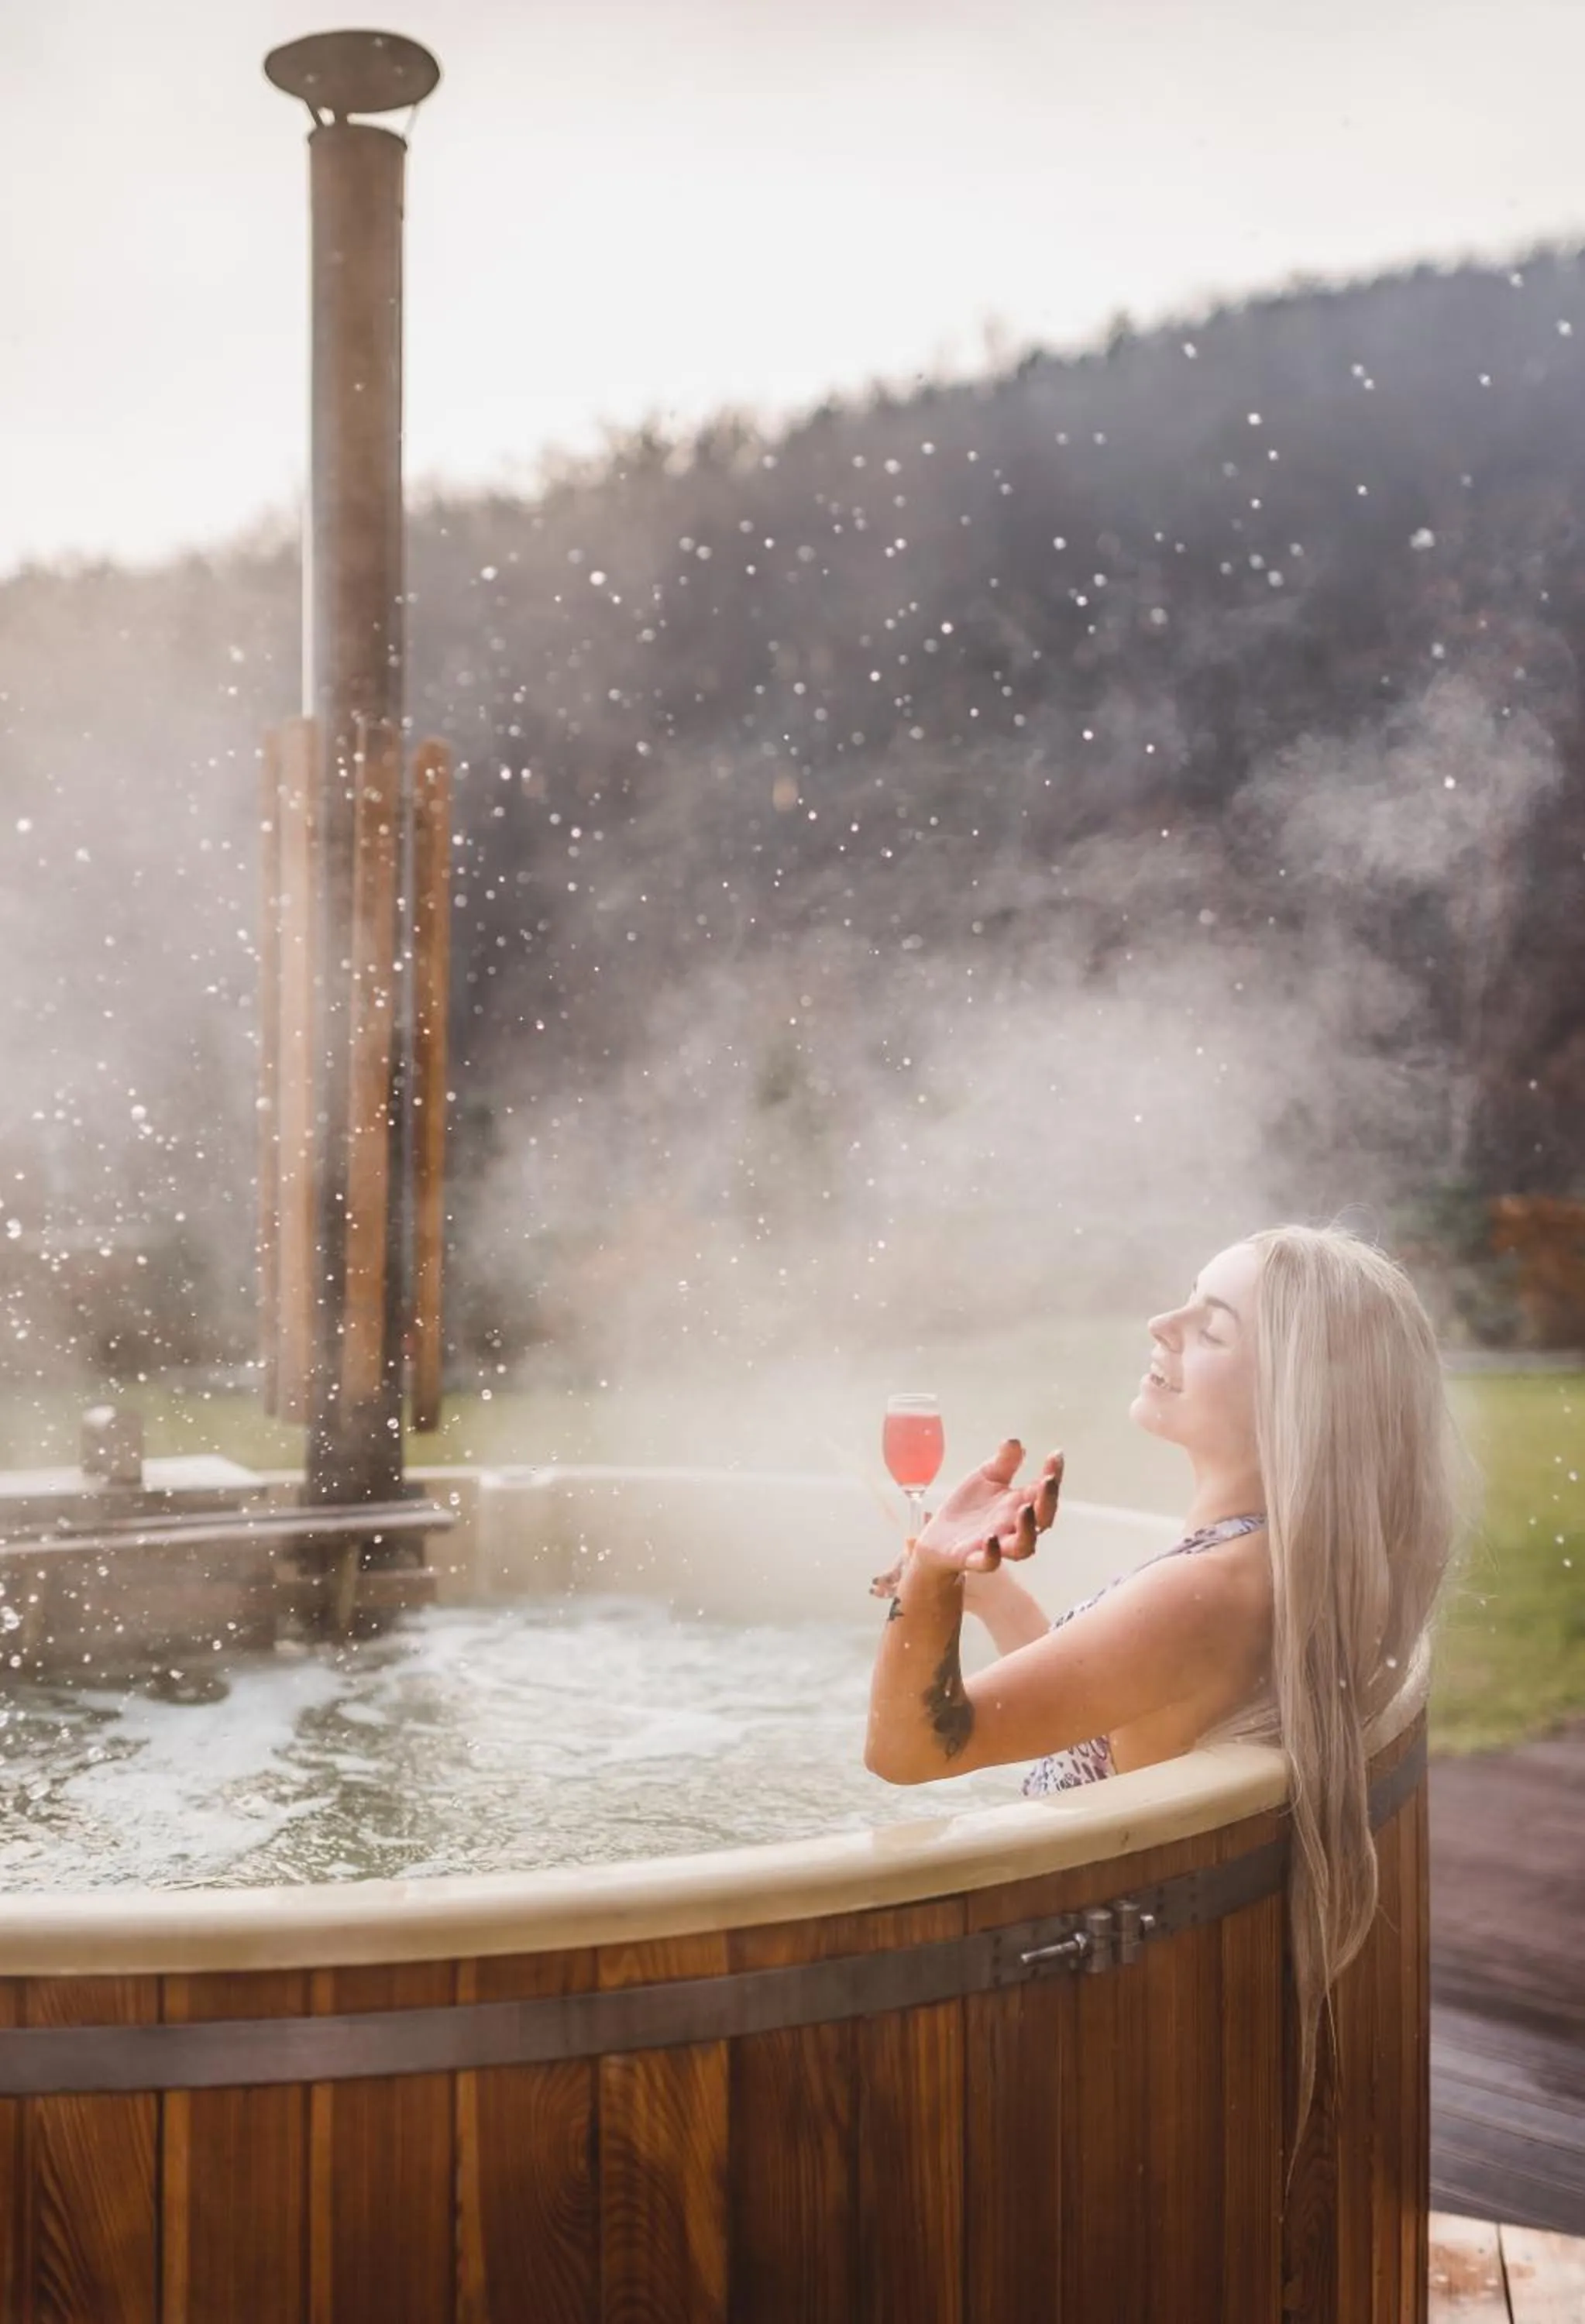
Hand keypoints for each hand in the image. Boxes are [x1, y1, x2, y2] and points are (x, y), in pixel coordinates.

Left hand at [869, 1439, 1061, 1596]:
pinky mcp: (973, 1558)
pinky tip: (991, 1539)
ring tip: (1025, 1508)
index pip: (1043, 1491)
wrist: (939, 1536)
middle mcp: (1013, 1527)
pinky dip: (992, 1554)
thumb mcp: (985, 1478)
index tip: (1056, 1455)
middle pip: (1042, 1520)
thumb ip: (1003, 1463)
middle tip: (1047, 1481)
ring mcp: (996, 1545)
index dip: (1053, 1474)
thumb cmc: (971, 1506)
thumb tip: (1016, 1441)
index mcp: (1019, 1504)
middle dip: (1048, 1501)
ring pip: (1023, 1547)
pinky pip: (988, 1562)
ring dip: (1027, 1529)